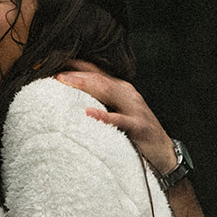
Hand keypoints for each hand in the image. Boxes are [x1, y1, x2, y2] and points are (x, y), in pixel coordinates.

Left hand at [55, 61, 175, 174]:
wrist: (165, 154)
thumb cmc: (137, 135)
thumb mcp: (118, 114)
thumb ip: (100, 105)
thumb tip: (70, 102)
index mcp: (121, 90)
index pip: (96, 71)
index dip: (74, 65)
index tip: (50, 62)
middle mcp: (128, 94)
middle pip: (98, 77)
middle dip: (75, 72)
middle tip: (51, 70)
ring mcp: (135, 108)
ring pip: (108, 91)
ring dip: (85, 84)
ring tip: (64, 81)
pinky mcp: (140, 126)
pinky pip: (120, 120)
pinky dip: (104, 116)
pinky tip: (88, 113)